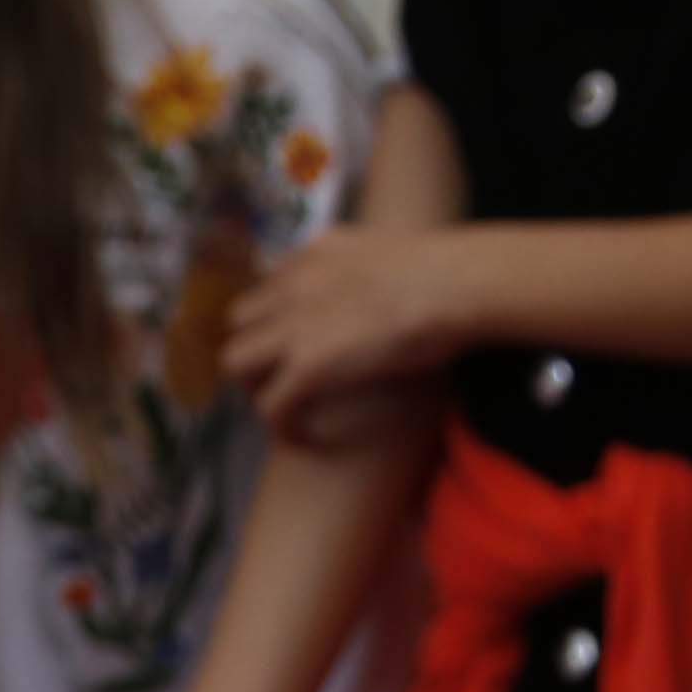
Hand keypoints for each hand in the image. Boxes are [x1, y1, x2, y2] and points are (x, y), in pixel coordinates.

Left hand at [224, 225, 479, 440]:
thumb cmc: (447, 273)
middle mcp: (293, 287)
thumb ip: (362, 263)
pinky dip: (283, 425)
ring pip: (236, 363)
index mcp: (313, 256)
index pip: (266, 289)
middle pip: (237, 324)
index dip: (272, 321)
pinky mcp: (308, 366)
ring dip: (255, 386)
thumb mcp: (389, 254)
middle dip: (253, 351)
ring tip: (287, 405)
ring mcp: (295, 326)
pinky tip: (303, 438)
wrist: (456, 283)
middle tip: (280, 377)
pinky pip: (271, 405)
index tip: (288, 343)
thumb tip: (368, 282)